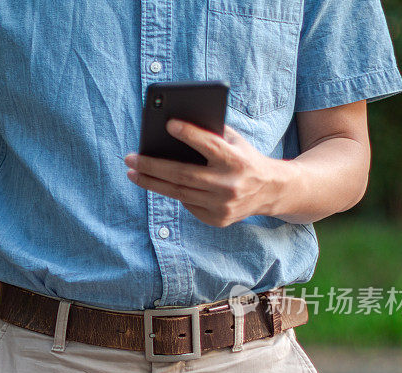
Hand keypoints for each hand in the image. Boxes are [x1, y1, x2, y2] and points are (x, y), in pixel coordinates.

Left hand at [124, 119, 289, 226]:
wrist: (271, 191)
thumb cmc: (244, 158)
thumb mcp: (235, 142)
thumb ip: (211, 134)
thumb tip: (172, 128)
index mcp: (236, 160)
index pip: (209, 145)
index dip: (188, 134)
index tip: (168, 124)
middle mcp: (229, 185)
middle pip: (182, 175)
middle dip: (152, 166)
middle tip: (130, 159)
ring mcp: (223, 205)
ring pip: (179, 193)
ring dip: (151, 182)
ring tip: (133, 173)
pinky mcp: (218, 219)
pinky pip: (187, 204)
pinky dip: (172, 192)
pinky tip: (156, 183)